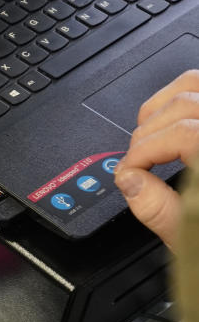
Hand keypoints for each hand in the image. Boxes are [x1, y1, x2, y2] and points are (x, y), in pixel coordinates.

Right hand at [115, 70, 198, 248]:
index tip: (128, 172)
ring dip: (162, 108)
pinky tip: (172, 122)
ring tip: (149, 137)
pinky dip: (183, 98)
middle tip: (135, 162)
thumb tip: (129, 180)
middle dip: (147, 133)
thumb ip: (158, 208)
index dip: (143, 151)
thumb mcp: (194, 236)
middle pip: (183, 104)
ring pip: (194, 85)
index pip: (180, 134)